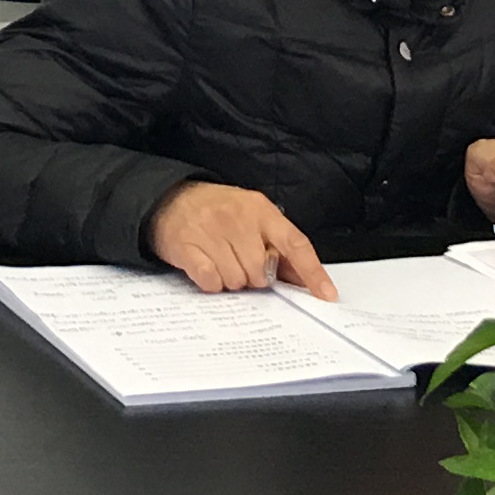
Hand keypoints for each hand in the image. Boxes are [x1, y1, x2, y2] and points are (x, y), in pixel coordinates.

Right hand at [143, 180, 334, 296]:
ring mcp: (210, 232)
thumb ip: (278, 246)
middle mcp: (237, 218)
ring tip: (221, 261)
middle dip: (254, 276)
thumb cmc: (216, 210)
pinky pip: (211, 282)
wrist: (168, 199)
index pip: (295, 243)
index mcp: (260, 209)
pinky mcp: (187, 248)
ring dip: (231, 280)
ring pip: (237, 280)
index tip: (326, 295)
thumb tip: (305, 280)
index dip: (313, 272)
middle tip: (240, 262)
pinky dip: (211, 283)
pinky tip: (207, 268)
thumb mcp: (251, 217)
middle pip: (261, 272)